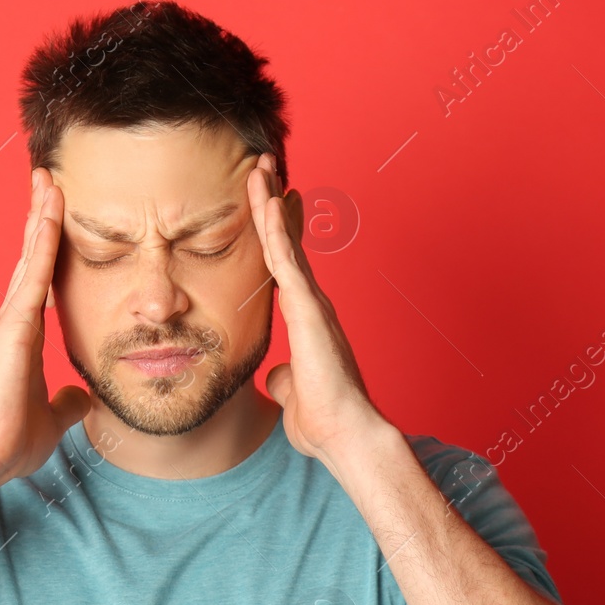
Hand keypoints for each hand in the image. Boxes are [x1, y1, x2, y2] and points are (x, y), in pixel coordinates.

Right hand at [0, 169, 92, 487]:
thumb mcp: (50, 419)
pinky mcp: (12, 327)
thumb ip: (66, 403)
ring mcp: (9, 321)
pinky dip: (43, 240)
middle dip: (39, 218)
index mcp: (21, 338)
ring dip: (41, 216)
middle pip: (30, 258)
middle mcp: (12, 322)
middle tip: (48, 179)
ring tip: (50, 178)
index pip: (38, 282)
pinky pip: (33, 273)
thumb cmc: (6, 443)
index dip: (47, 250)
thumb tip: (82, 398)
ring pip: (30, 256)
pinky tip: (52, 211)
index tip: (54, 219)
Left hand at [246, 153, 387, 467]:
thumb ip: (284, 379)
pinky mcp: (310, 310)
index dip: (275, 233)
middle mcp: (313, 304)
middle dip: (272, 203)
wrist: (346, 436)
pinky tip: (265, 202)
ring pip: (285, 242)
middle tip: (260, 167)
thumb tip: (275, 377)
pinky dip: (274, 230)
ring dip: (270, 203)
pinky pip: (287, 261)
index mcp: (307, 320)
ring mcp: (313, 304)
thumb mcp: (293, 394)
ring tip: (258, 167)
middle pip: (287, 242)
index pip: (284, 265)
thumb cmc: (324, 421)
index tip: (266, 203)